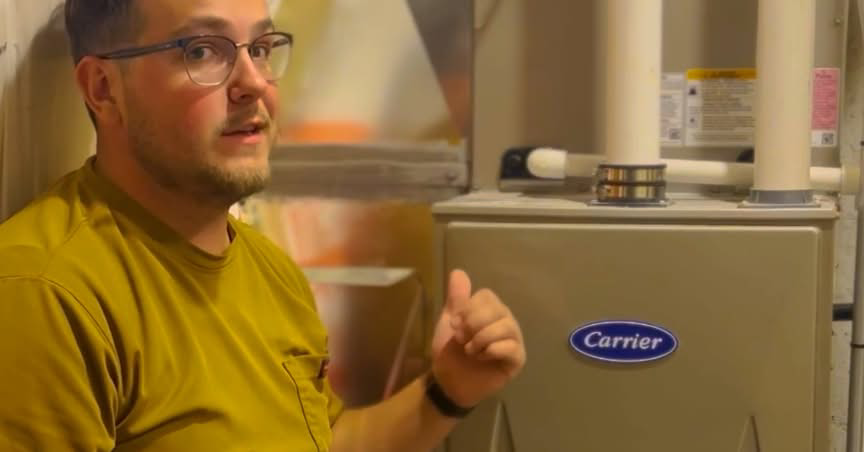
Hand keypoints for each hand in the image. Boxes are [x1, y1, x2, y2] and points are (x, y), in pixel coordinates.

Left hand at [430, 269, 525, 407]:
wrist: (449, 383)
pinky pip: (510, 347)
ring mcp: (514, 339)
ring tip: (470, 351)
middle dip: (473, 325)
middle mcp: (505, 320)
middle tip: (461, 341)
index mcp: (490, 310)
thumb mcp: (449, 322)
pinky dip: (491, 351)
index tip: (455, 325)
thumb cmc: (450, 352)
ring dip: (480, 339)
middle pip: (496, 309)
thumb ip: (456, 298)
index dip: (467, 310)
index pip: (486, 296)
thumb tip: (458, 272)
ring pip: (505, 326)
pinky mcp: (517, 359)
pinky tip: (482, 359)